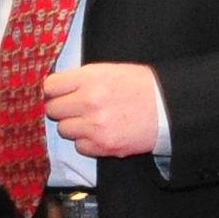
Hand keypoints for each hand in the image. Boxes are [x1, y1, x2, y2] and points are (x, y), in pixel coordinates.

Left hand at [38, 61, 162, 160]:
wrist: (168, 110)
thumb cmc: (141, 86)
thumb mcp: (110, 70)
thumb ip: (82, 78)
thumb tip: (56, 87)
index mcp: (90, 79)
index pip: (50, 87)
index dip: (55, 90)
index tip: (60, 93)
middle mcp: (89, 102)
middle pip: (53, 110)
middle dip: (63, 108)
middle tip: (77, 107)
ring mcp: (94, 127)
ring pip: (64, 129)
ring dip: (74, 126)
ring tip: (92, 120)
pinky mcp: (103, 146)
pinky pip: (80, 146)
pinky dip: (87, 141)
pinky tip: (101, 132)